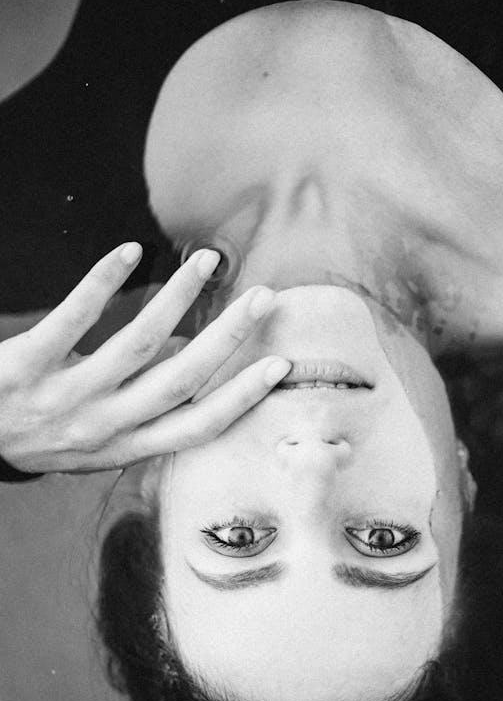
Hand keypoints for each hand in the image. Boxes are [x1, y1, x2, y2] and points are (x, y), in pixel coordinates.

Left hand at [0, 243, 289, 474]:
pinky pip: (72, 320)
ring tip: (205, 262)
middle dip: (227, 337)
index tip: (280, 364)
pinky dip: (104, 282)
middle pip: (178, 380)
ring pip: (136, 344)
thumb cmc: (37, 435)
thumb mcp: (95, 443)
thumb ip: (143, 410)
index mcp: (125, 448)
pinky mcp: (24, 368)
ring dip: (177, 298)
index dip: (241, 398)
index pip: (197, 426)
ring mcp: (63, 399)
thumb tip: (191, 357)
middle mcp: (101, 428)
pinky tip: (129, 252)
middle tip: (262, 297)